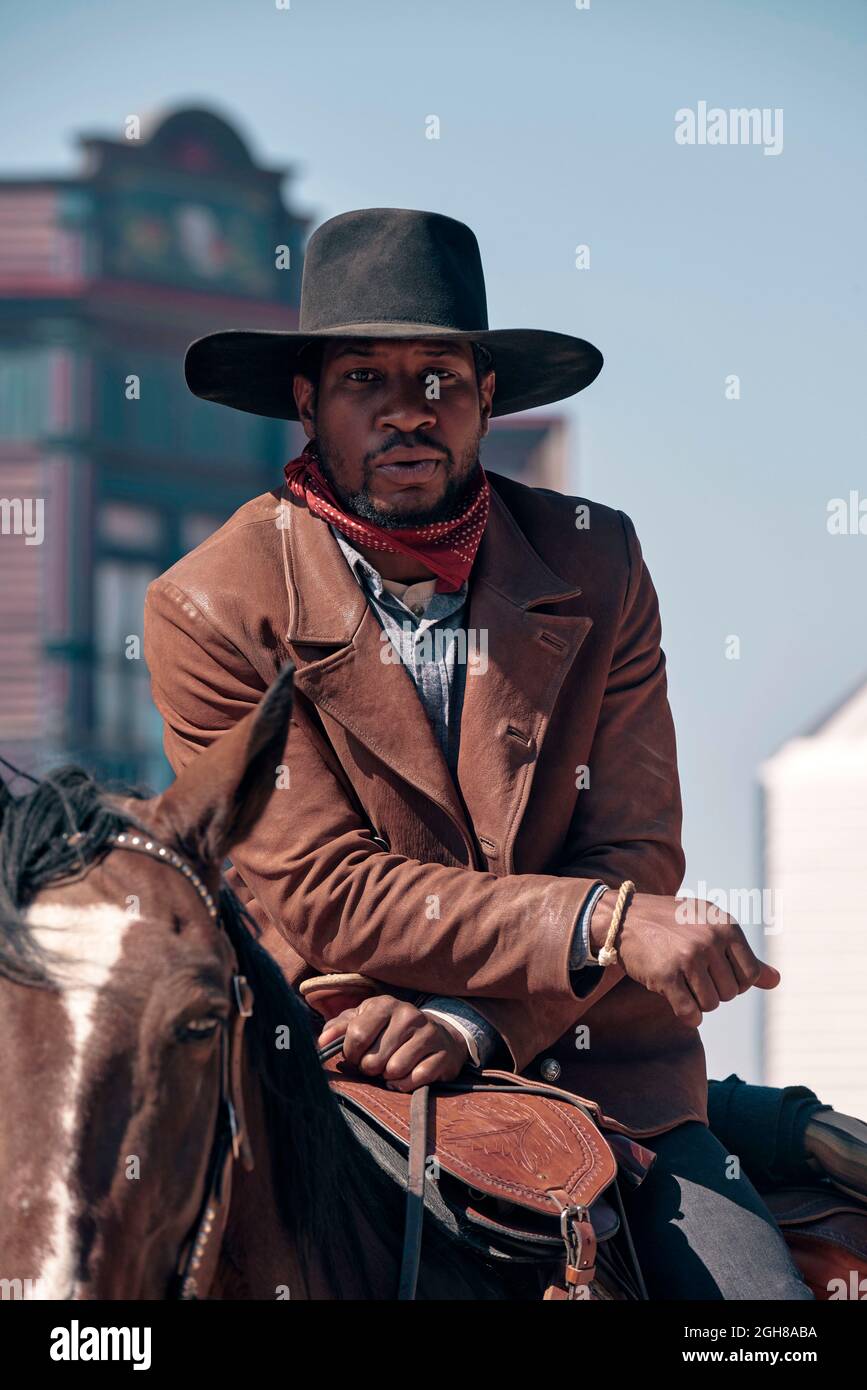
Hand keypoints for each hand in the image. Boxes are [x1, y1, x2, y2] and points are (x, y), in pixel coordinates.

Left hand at [317, 993, 470, 1091]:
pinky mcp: (443, 1054)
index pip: (356, 1035)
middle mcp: (408, 1014)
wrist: (435, 1035)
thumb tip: (320, 1042)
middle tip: (377, 1063)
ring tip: (392, 1067)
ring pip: (395, 1070)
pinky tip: (408, 1074)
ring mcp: (428, 1033)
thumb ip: (339, 1029)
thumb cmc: (389, 1031)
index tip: (355, 1055)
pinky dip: (406, 1084)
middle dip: (371, 1067)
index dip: (351, 1053)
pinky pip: (416, 1079)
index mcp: (384, 1004)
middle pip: (374, 1058)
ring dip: (389, 1076)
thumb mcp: (364, 1022)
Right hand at [590, 892, 779, 1026]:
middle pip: (731, 993)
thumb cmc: (673, 924)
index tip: (716, 973)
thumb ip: (743, 955)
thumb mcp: (711, 927)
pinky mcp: (666, 975)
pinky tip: (677, 1000)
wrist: (625, 918)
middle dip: (714, 991)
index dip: (735, 981)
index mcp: (725, 926)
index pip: (750, 975)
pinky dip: (687, 1014)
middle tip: (694, 975)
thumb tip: (776, 981)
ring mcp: (688, 958)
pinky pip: (689, 1012)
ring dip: (698, 1001)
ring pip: (711, 1004)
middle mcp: (709, 940)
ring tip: (684, 983)